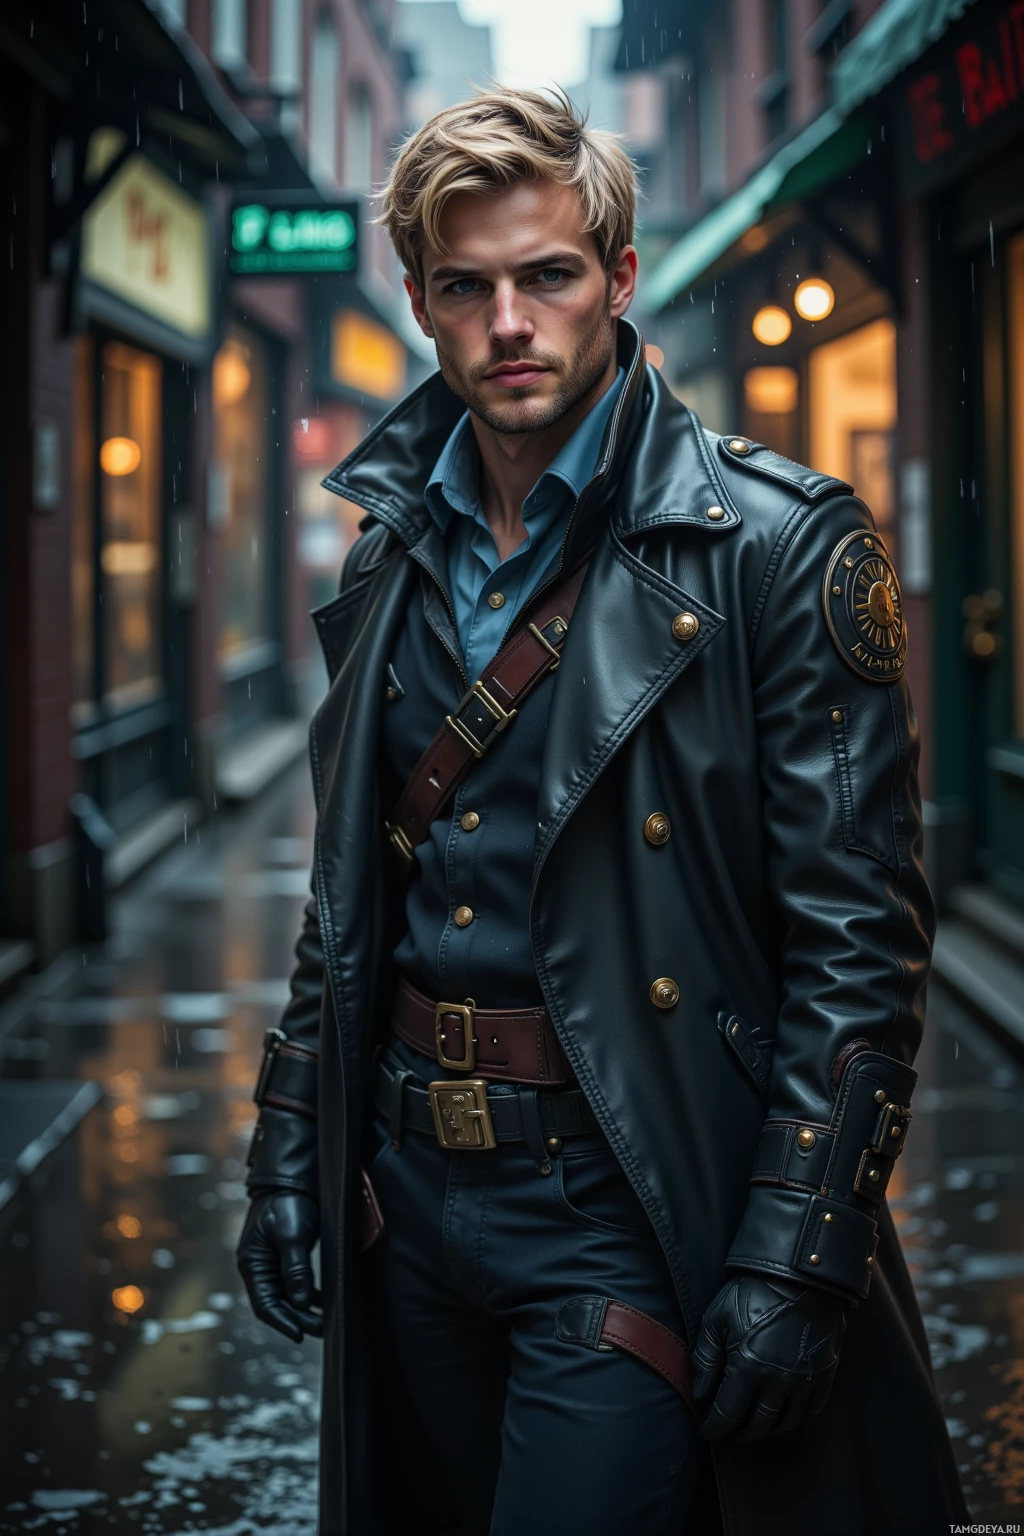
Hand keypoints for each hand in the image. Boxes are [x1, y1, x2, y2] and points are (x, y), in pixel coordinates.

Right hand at [237, 1191, 322, 1342]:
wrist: (291, 1178)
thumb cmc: (286, 1202)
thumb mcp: (291, 1234)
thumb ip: (295, 1268)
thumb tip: (300, 1302)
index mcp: (252, 1264)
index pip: (264, 1304)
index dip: (281, 1321)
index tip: (299, 1334)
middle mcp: (260, 1267)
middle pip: (277, 1303)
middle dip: (298, 1318)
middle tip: (322, 1328)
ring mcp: (273, 1264)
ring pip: (288, 1296)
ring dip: (305, 1309)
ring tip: (326, 1320)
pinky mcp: (287, 1258)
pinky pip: (296, 1283)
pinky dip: (309, 1294)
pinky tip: (324, 1301)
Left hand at [692, 1274, 846, 1440]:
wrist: (798, 1273)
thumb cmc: (752, 1291)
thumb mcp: (717, 1318)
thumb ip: (705, 1358)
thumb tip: (700, 1393)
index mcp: (748, 1368)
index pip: (728, 1414)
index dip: (716, 1427)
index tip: (708, 1431)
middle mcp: (778, 1381)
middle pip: (760, 1424)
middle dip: (742, 1432)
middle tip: (732, 1430)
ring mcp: (805, 1378)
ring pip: (787, 1421)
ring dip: (770, 1427)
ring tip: (758, 1422)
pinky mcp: (825, 1370)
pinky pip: (813, 1407)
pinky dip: (798, 1413)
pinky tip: (787, 1407)